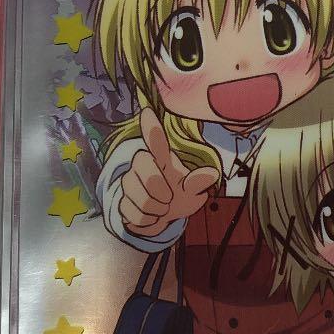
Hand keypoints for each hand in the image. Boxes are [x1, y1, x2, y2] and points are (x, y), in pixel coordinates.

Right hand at [118, 107, 217, 236]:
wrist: (162, 219)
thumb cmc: (179, 197)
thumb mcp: (193, 191)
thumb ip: (197, 182)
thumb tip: (211, 174)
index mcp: (162, 159)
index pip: (155, 141)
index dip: (151, 128)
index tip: (147, 112)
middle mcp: (143, 165)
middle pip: (147, 171)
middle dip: (162, 192)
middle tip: (169, 200)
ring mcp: (130, 182)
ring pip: (141, 197)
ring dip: (157, 210)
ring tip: (162, 209)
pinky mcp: (122, 200)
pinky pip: (134, 214)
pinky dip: (148, 221)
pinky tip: (151, 217)